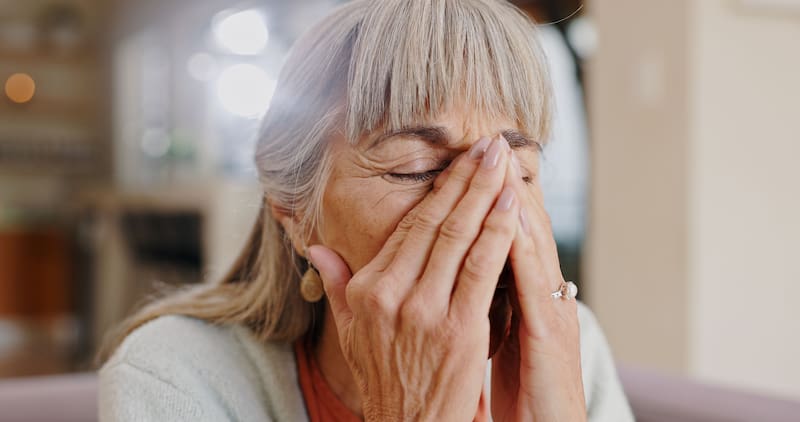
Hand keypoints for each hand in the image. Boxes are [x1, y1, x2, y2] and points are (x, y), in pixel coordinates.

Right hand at [310, 136, 519, 420]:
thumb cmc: (386, 379)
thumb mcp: (351, 332)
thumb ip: (337, 285)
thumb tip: (316, 249)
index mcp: (368, 290)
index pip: (410, 228)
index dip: (440, 191)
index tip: (459, 161)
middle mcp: (392, 294)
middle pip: (436, 223)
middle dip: (466, 178)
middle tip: (488, 143)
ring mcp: (425, 311)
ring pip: (460, 238)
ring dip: (486, 194)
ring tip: (504, 160)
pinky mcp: (459, 329)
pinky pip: (482, 269)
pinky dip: (498, 233)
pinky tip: (512, 206)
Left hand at [490, 149, 586, 420]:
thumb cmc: (517, 390)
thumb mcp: (491, 338)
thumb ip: (476, 299)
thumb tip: (456, 269)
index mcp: (525, 294)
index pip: (503, 234)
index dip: (485, 197)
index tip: (465, 160)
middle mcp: (542, 295)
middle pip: (522, 228)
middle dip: (501, 185)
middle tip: (486, 142)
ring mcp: (552, 312)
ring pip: (534, 245)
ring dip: (516, 202)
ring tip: (498, 162)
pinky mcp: (554, 336)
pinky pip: (537, 284)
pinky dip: (526, 246)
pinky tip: (513, 217)